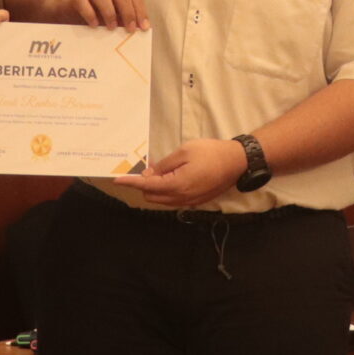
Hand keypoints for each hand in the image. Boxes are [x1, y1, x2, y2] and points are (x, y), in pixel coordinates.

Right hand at [61, 0, 148, 29]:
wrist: (61, 5)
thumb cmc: (91, 9)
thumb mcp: (109, 12)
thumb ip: (122, 16)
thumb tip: (137, 29)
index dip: (140, 9)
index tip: (144, 27)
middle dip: (128, 12)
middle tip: (130, 30)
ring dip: (110, 13)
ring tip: (112, 28)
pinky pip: (83, 2)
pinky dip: (90, 14)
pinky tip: (95, 25)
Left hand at [111, 138, 249, 207]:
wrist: (236, 162)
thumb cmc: (210, 153)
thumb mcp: (184, 152)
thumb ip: (164, 165)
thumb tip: (148, 174)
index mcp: (177, 185)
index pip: (147, 186)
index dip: (130, 182)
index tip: (117, 180)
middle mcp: (181, 198)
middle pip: (152, 195)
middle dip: (142, 184)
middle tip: (143, 167)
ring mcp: (189, 202)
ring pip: (162, 200)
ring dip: (154, 188)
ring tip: (155, 171)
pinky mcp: (195, 201)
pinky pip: (173, 200)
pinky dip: (165, 191)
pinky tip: (168, 177)